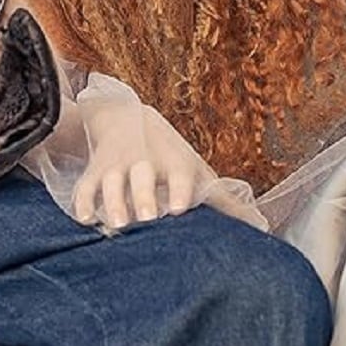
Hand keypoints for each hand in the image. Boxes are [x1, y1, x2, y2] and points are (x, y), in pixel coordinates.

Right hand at [73, 96, 215, 232]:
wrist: (127, 119)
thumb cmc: (170, 156)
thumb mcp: (197, 171)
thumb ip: (224, 201)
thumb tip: (262, 225)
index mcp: (174, 164)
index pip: (179, 174)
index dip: (180, 190)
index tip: (179, 209)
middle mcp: (145, 162)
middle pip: (142, 177)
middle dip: (143, 196)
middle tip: (146, 218)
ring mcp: (118, 166)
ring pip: (112, 181)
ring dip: (112, 200)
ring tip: (117, 224)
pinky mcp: (95, 172)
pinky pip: (85, 186)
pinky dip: (83, 201)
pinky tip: (86, 219)